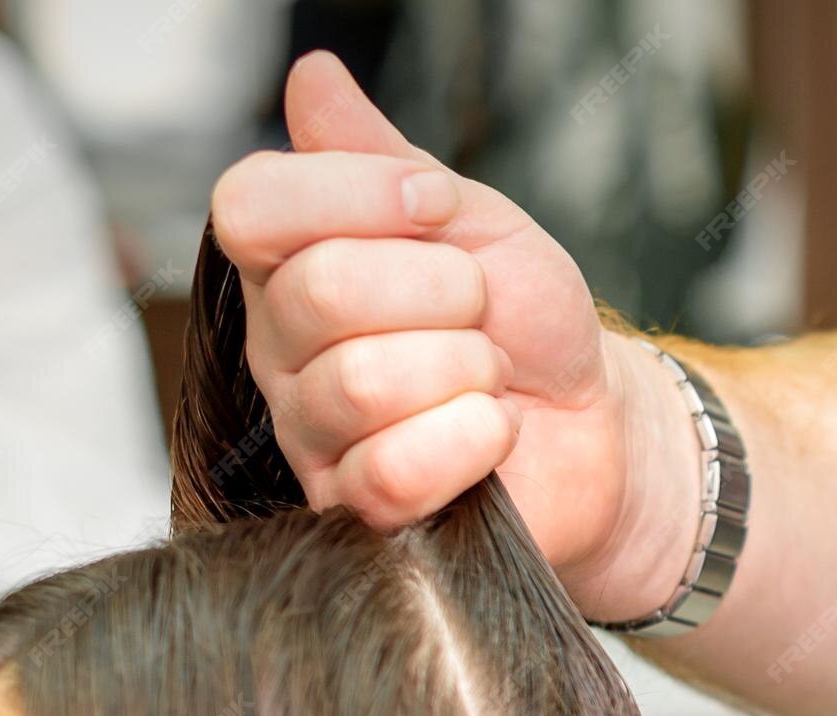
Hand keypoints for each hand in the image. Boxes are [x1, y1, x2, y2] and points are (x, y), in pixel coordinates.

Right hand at [208, 49, 698, 621]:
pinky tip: (491, 435)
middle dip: (441, 290)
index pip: (249, 205)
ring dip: (462, 370)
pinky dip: (469, 440)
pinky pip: (388, 472)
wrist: (588, 425)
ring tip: (488, 379)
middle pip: (319, 290)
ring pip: (357, 383)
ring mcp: (311, 440)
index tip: (440, 209)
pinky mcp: (356, 517)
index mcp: (291, 266)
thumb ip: (381, 156)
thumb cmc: (524, 324)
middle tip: (481, 315)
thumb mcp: (469, 218)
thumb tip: (310, 77)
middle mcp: (280, 353)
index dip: (354, 194)